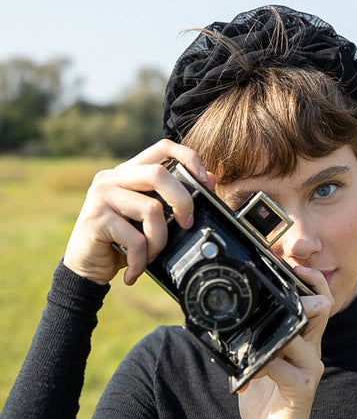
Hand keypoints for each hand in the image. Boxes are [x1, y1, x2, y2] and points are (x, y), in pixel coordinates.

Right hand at [63, 139, 213, 285]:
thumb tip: (209, 178)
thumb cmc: (120, 242)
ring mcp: (101, 196)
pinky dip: (142, 260)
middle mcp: (111, 178)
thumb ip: (172, 198)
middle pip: (158, 173)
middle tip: (187, 223)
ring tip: (151, 255)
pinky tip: (134, 270)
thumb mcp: (148, 219)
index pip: (161, 147)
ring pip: (151, 209)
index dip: (187, 156)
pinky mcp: (96, 219)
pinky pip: (136, 238)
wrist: (85, 270)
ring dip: (159, 241)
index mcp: (126, 172)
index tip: (203, 178)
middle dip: (183, 200)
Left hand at [237, 266, 332, 418]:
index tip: (290, 264)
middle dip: (307, 287)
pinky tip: (252, 364)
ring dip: (280, 322)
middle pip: (320, 308)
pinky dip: (265, 360)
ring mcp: (310, 367)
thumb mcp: (258, 359)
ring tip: (262, 318)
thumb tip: (228, 316)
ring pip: (303, 331)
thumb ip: (254, 338)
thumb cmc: (265, 396)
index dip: (308, 280)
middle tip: (289, 273)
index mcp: (302, 339)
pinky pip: (284, 365)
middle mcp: (311, 349)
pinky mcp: (303, 387)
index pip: (315, 302)